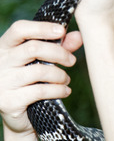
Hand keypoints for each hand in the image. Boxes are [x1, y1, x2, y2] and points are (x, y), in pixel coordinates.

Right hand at [0, 20, 81, 137]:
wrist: (15, 112)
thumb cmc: (30, 78)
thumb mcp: (42, 59)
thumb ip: (60, 46)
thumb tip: (79, 36)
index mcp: (5, 46)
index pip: (19, 29)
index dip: (42, 27)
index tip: (62, 31)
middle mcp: (0, 62)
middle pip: (33, 48)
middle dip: (59, 53)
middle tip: (72, 61)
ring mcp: (2, 82)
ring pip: (39, 71)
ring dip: (60, 75)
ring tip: (65, 79)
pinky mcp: (8, 101)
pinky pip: (40, 91)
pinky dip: (58, 90)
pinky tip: (64, 91)